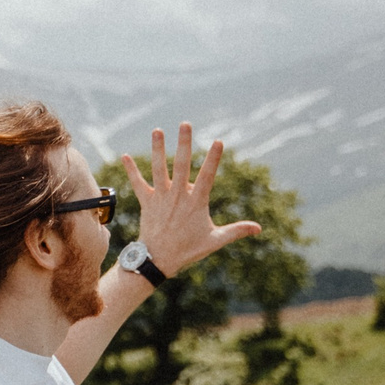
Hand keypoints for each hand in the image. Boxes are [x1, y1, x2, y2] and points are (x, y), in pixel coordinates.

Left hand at [121, 123, 262, 277]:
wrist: (157, 260)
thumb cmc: (188, 250)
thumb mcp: (215, 240)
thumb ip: (237, 231)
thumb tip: (260, 229)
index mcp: (196, 202)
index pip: (207, 176)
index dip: (213, 159)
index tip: (218, 141)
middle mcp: (177, 196)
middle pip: (182, 165)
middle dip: (184, 143)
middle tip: (185, 124)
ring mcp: (161, 198)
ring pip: (159, 169)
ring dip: (157, 149)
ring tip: (157, 130)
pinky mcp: (147, 202)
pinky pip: (137, 183)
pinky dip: (131, 170)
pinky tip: (124, 156)